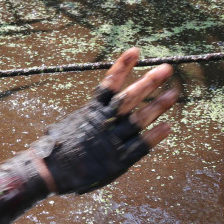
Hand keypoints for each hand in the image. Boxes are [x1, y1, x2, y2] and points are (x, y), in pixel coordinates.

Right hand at [30, 48, 175, 193]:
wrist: (48, 173)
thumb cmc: (54, 150)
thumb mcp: (65, 126)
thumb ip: (82, 119)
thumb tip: (87, 112)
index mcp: (89, 112)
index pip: (108, 84)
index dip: (122, 67)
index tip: (135, 51)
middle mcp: (102, 122)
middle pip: (128, 98)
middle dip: (148, 82)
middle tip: (166, 68)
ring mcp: (112, 141)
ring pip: (138, 120)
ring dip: (158, 106)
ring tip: (174, 93)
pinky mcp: (118, 161)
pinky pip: (140, 146)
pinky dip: (154, 136)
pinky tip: (168, 126)